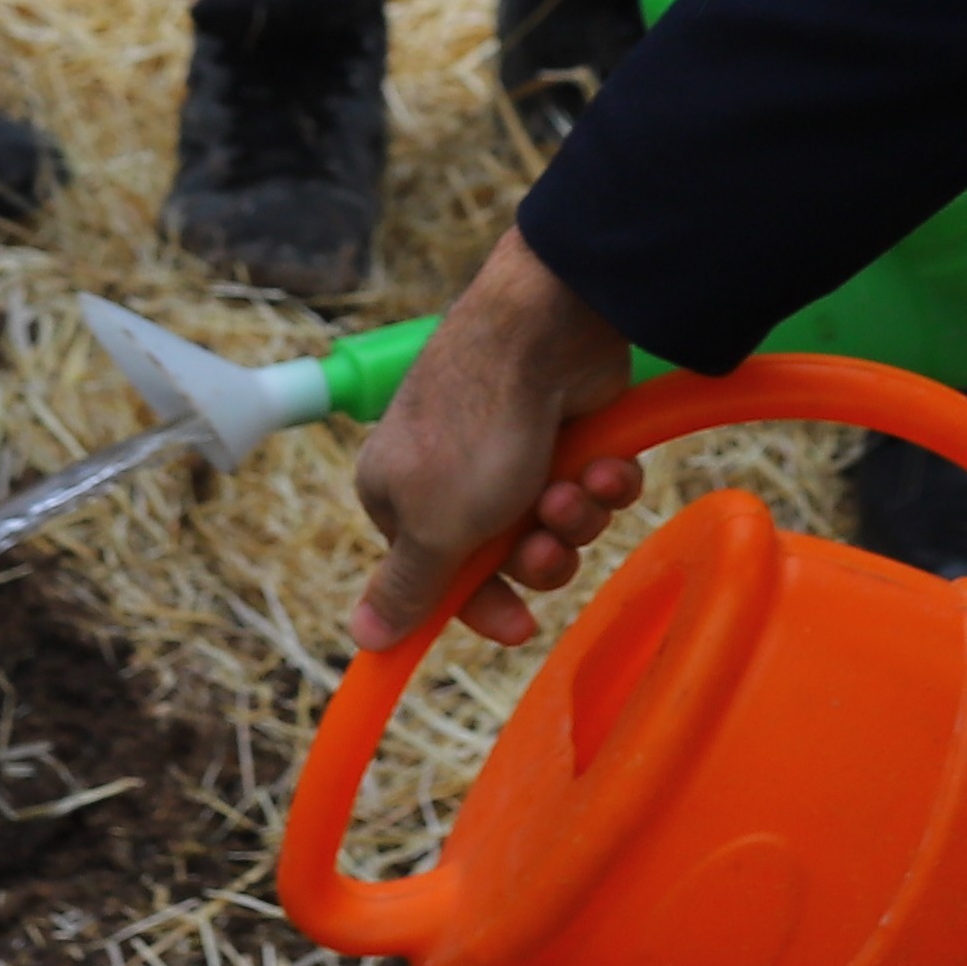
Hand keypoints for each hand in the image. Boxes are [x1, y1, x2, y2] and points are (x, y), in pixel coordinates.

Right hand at [347, 232, 645, 652]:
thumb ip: (406, 587)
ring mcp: (514, 449)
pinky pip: (593, 486)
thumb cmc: (475, 429)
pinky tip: (603, 462)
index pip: (441, 579)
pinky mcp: (568, 430)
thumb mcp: (434, 527)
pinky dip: (603, 481)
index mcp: (402, 497)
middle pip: (509, 558)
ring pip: (559, 525)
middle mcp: (455, 475)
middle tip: (548, 538)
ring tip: (573, 486)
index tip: (520, 626)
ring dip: (574, 516)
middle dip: (540, 555)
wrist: (545, 328)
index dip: (484, 604)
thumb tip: (363, 637)